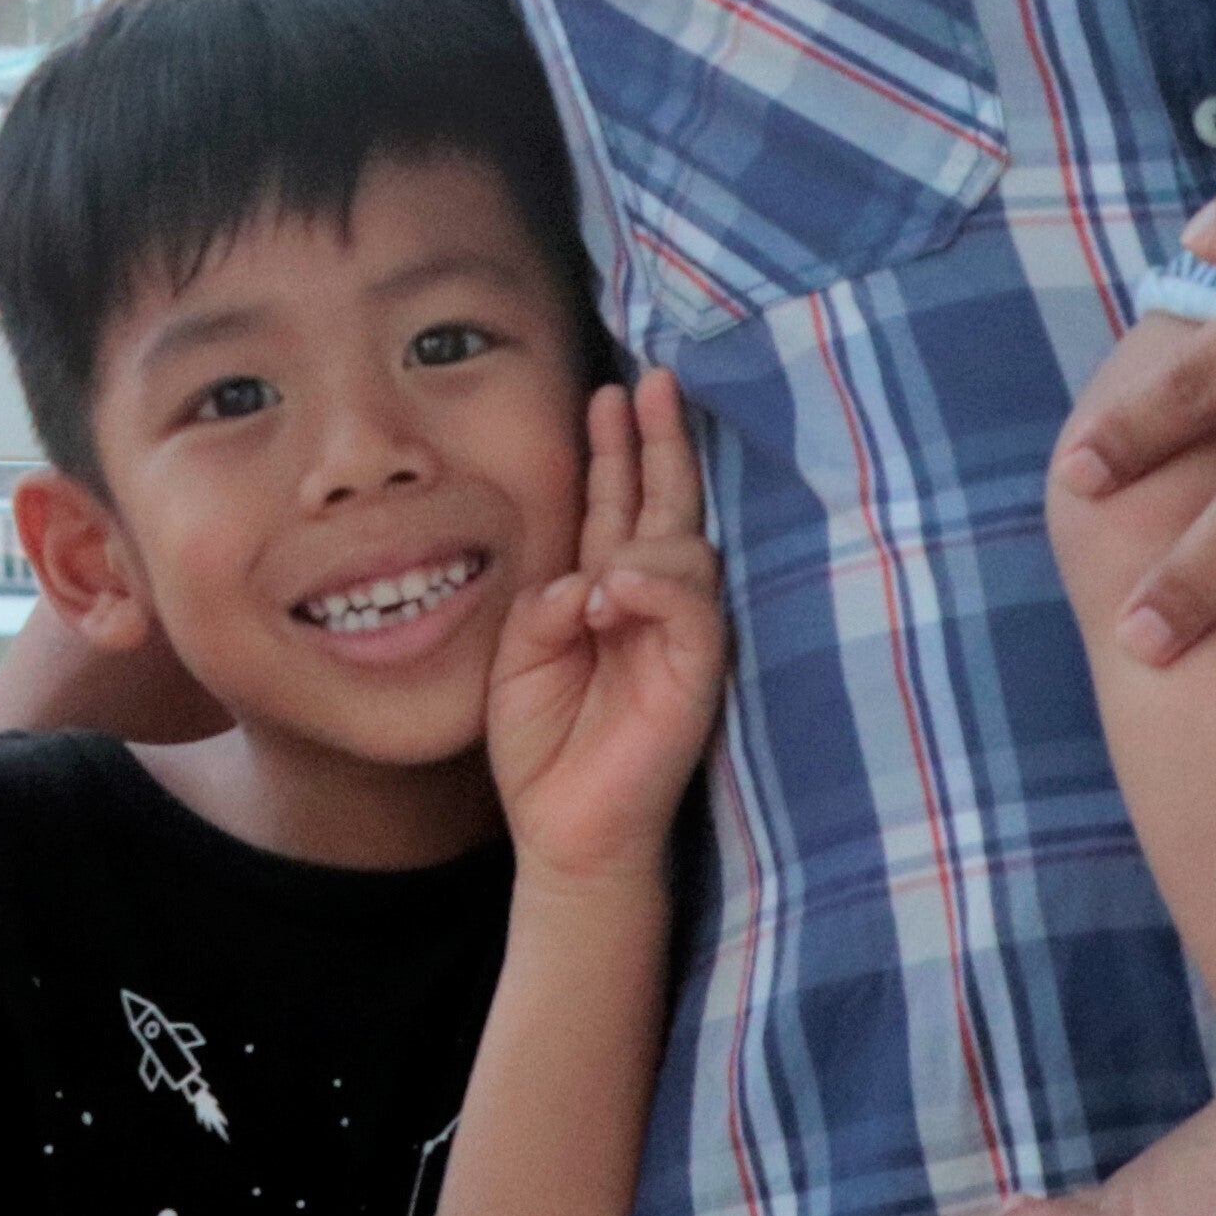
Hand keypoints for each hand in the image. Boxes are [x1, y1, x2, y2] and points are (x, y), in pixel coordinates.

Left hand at [489, 372, 725, 885]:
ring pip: (687, 552)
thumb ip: (547, 603)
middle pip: (666, 507)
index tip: (612, 392)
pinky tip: (617, 591)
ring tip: (609, 563)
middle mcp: (649, 605)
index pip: (619, 506)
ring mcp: (680, 639)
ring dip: (647, 535)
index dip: (619, 450)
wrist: (563, 832)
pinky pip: (692, 612)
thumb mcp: (518, 656)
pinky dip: (655, 590)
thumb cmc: (542, 746)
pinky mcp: (697, 678)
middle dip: (662, 444)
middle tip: (655, 383)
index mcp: (605, 592)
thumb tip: (591, 576)